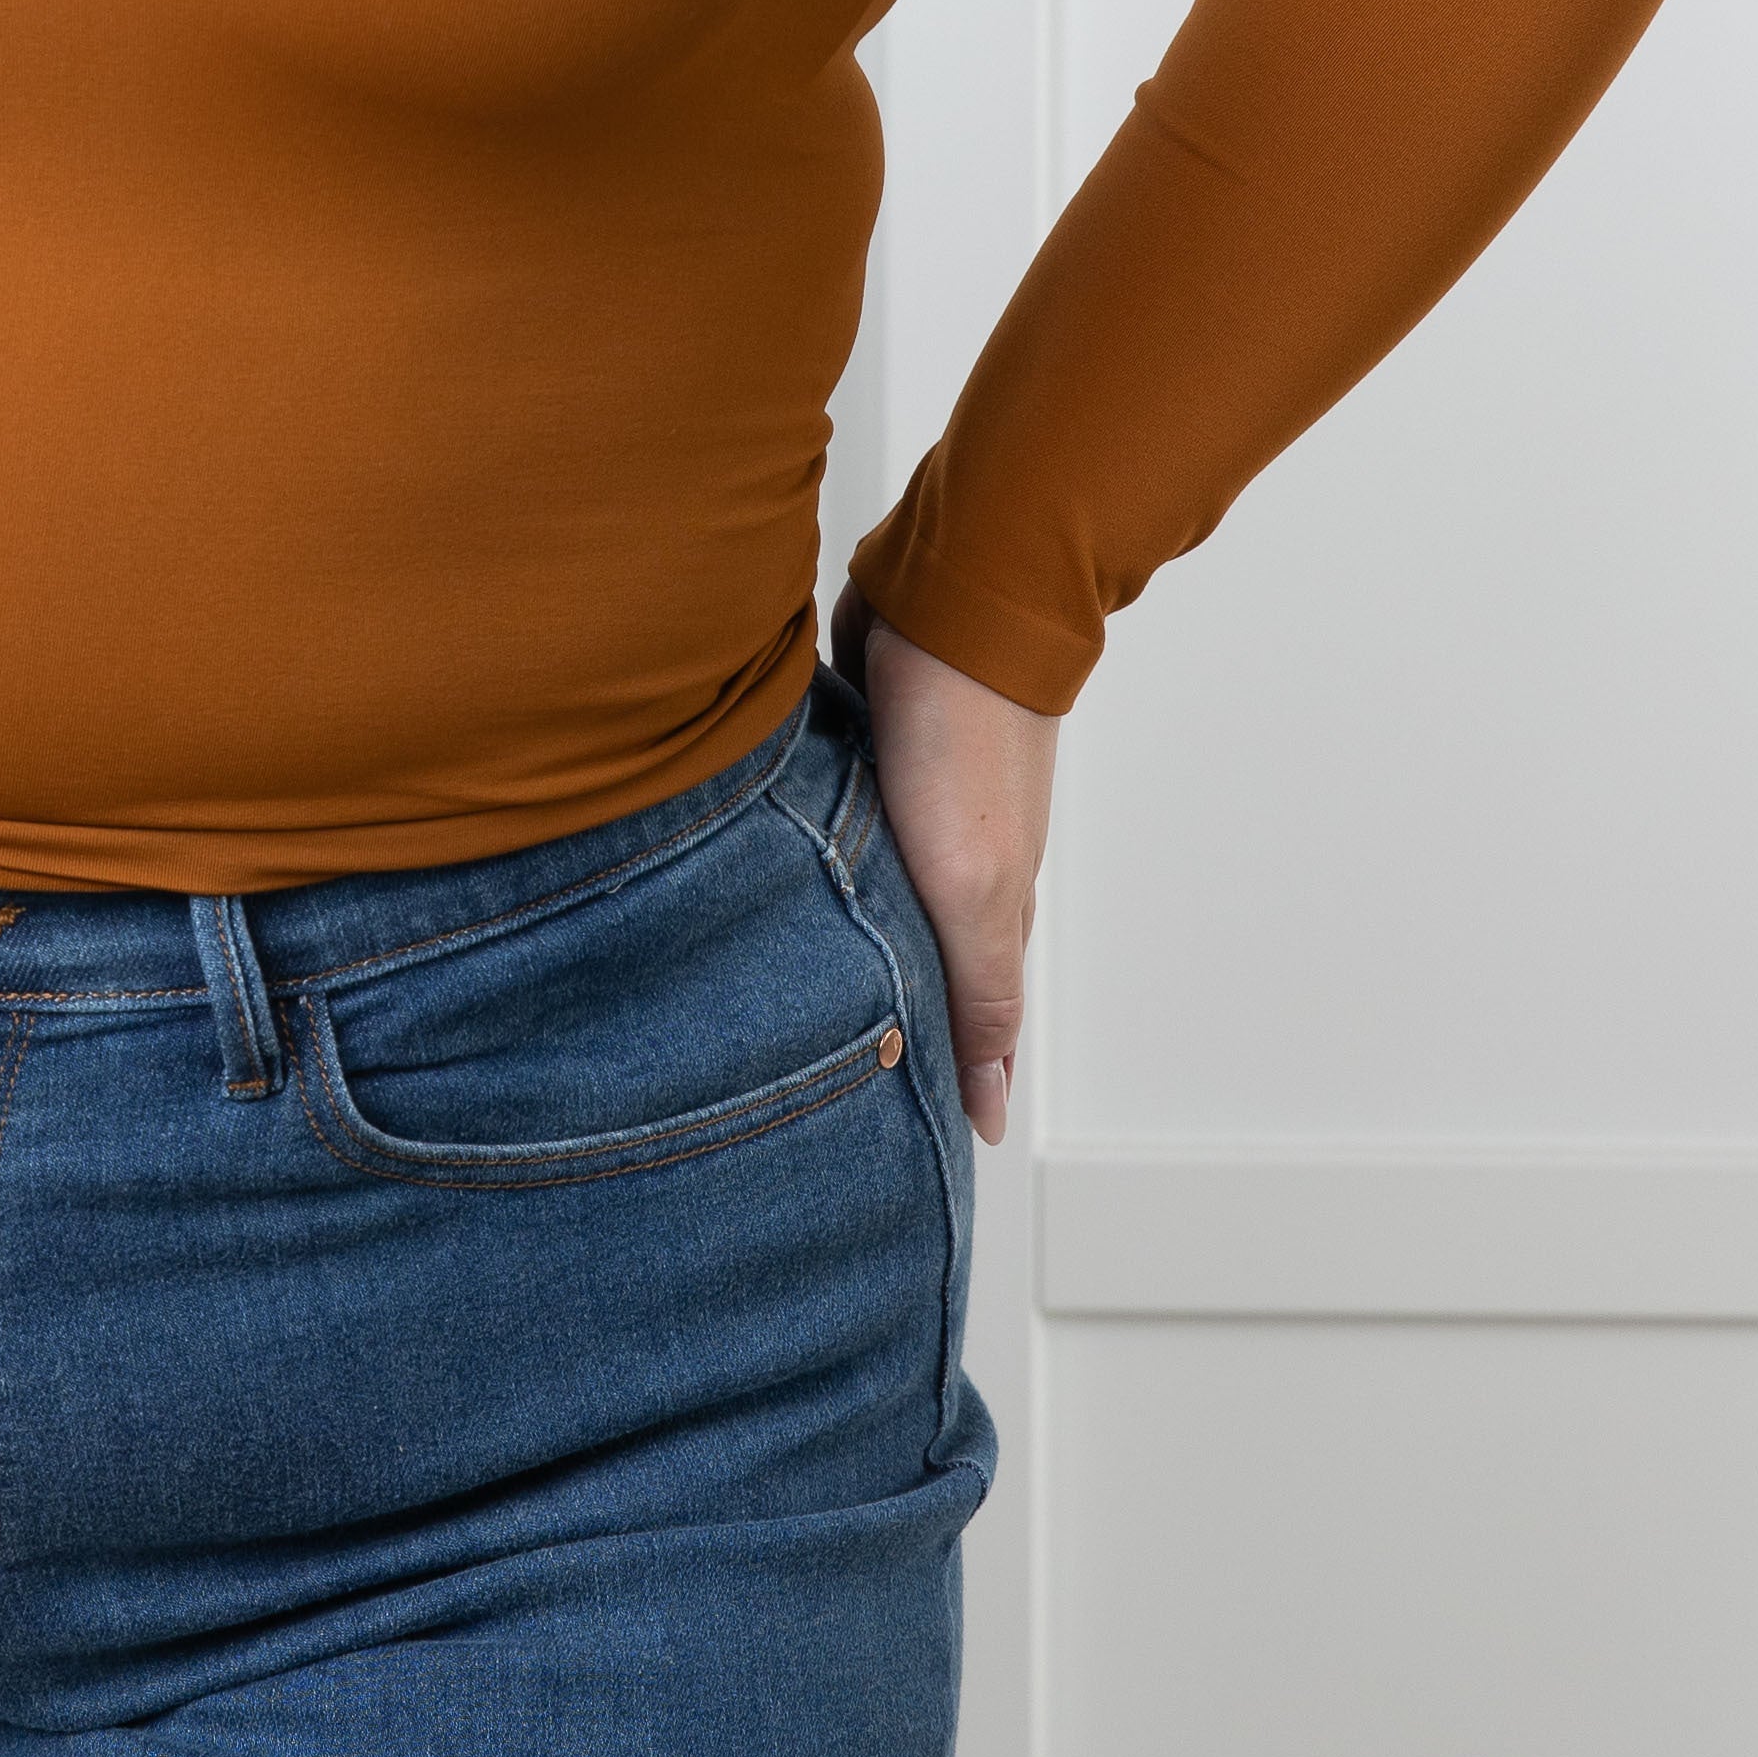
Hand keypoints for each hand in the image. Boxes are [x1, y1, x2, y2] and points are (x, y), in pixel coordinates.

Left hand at [830, 578, 1057, 1146]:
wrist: (949, 603)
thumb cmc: (971, 740)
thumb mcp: (975, 885)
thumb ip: (979, 989)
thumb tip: (989, 1105)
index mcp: (986, 908)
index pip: (966, 1022)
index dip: (940, 1083)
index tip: (906, 1153)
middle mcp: (949, 866)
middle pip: (911, 969)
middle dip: (875, 1030)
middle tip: (818, 1102)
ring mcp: (904, 811)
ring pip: (868, 907)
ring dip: (835, 953)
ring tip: (778, 1016)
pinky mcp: (858, 761)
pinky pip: (833, 842)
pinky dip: (811, 877)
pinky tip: (768, 895)